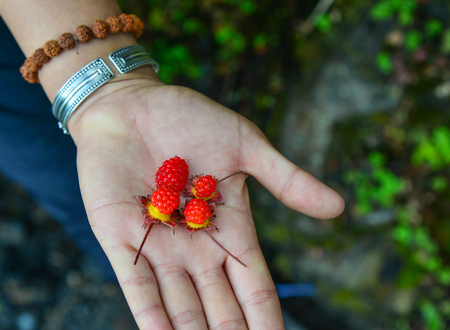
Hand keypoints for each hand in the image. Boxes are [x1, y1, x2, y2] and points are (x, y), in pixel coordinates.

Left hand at [71, 76, 343, 328]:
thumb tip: (338, 208)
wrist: (132, 104)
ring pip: (181, 306)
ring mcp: (159, 246)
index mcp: (229, 228)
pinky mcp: (123, 240)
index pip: (254, 285)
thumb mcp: (246, 146)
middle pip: (219, 306)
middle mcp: (196, 246)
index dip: (266, 318)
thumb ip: (286, 180)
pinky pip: (138, 290)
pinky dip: (152, 320)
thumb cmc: (190, 119)